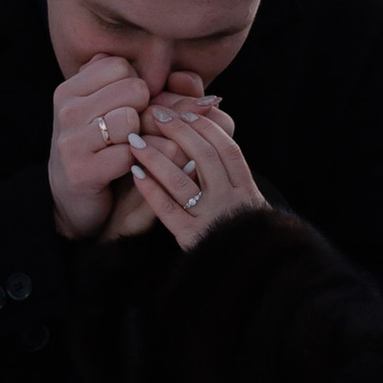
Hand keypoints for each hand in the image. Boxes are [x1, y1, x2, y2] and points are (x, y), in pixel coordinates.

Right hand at [49, 52, 151, 239]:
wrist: (75, 203)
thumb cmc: (106, 151)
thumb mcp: (123, 114)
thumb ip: (157, 92)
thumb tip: (194, 84)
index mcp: (71, 89)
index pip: (122, 66)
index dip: (138, 88)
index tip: (133, 110)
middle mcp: (67, 110)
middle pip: (134, 90)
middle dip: (146, 111)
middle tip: (137, 133)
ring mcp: (71, 141)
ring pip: (132, 119)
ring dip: (142, 138)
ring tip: (132, 151)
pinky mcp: (81, 171)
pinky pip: (129, 155)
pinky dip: (138, 164)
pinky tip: (128, 171)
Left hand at [127, 103, 264, 250]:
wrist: (245, 270)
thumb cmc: (237, 229)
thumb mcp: (245, 200)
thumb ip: (230, 172)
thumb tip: (211, 130)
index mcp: (247, 189)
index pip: (227, 149)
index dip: (206, 127)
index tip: (186, 111)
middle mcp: (232, 201)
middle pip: (205, 157)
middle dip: (179, 132)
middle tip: (156, 115)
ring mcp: (211, 219)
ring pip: (181, 180)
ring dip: (156, 157)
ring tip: (135, 140)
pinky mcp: (191, 237)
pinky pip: (167, 209)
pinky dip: (151, 190)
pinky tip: (135, 174)